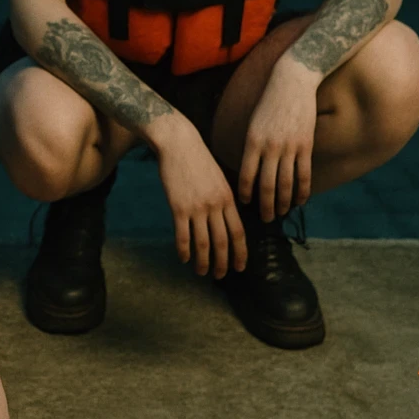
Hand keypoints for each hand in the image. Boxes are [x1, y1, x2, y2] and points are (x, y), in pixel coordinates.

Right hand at [152, 117, 246, 278]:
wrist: (178, 143)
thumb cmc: (197, 158)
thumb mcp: (218, 178)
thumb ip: (223, 199)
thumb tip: (225, 220)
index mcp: (228, 198)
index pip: (238, 232)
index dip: (240, 252)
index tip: (240, 267)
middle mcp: (215, 206)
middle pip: (222, 241)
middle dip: (223, 262)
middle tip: (221, 276)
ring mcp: (197, 207)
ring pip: (203, 243)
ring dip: (203, 261)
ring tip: (202, 272)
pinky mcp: (178, 207)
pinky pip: (183, 235)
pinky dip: (184, 249)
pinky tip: (184, 258)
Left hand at [237, 64, 319, 219]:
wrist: (291, 82)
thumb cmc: (270, 102)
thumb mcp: (254, 123)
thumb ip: (252, 145)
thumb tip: (250, 167)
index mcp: (251, 141)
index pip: (246, 175)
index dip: (246, 192)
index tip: (246, 204)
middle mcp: (269, 146)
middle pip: (266, 185)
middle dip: (265, 205)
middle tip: (264, 220)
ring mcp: (289, 147)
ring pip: (286, 183)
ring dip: (283, 202)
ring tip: (280, 214)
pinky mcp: (306, 145)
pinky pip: (304, 174)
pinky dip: (302, 191)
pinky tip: (300, 201)